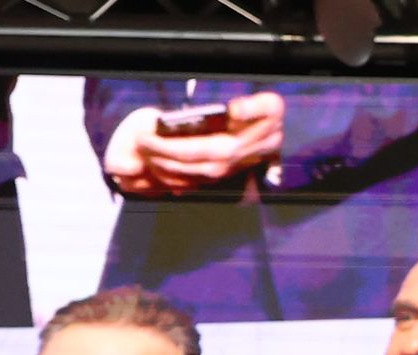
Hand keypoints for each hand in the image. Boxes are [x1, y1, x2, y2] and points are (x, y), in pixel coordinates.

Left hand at [103, 94, 282, 191]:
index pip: (197, 150)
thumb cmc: (269, 118)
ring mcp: (222, 175)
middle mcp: (227, 166)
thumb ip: (254, 107)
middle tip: (138, 147)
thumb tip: (232, 110)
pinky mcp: (217, 178)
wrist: (279, 136)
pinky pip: (191, 186)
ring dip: (161, 173)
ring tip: (142, 159)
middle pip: (187, 168)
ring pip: (187, 180)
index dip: (169, 147)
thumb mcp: (270, 105)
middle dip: (159, 160)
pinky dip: (170, 184)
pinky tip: (155, 176)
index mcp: (235, 147)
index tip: (146, 138)